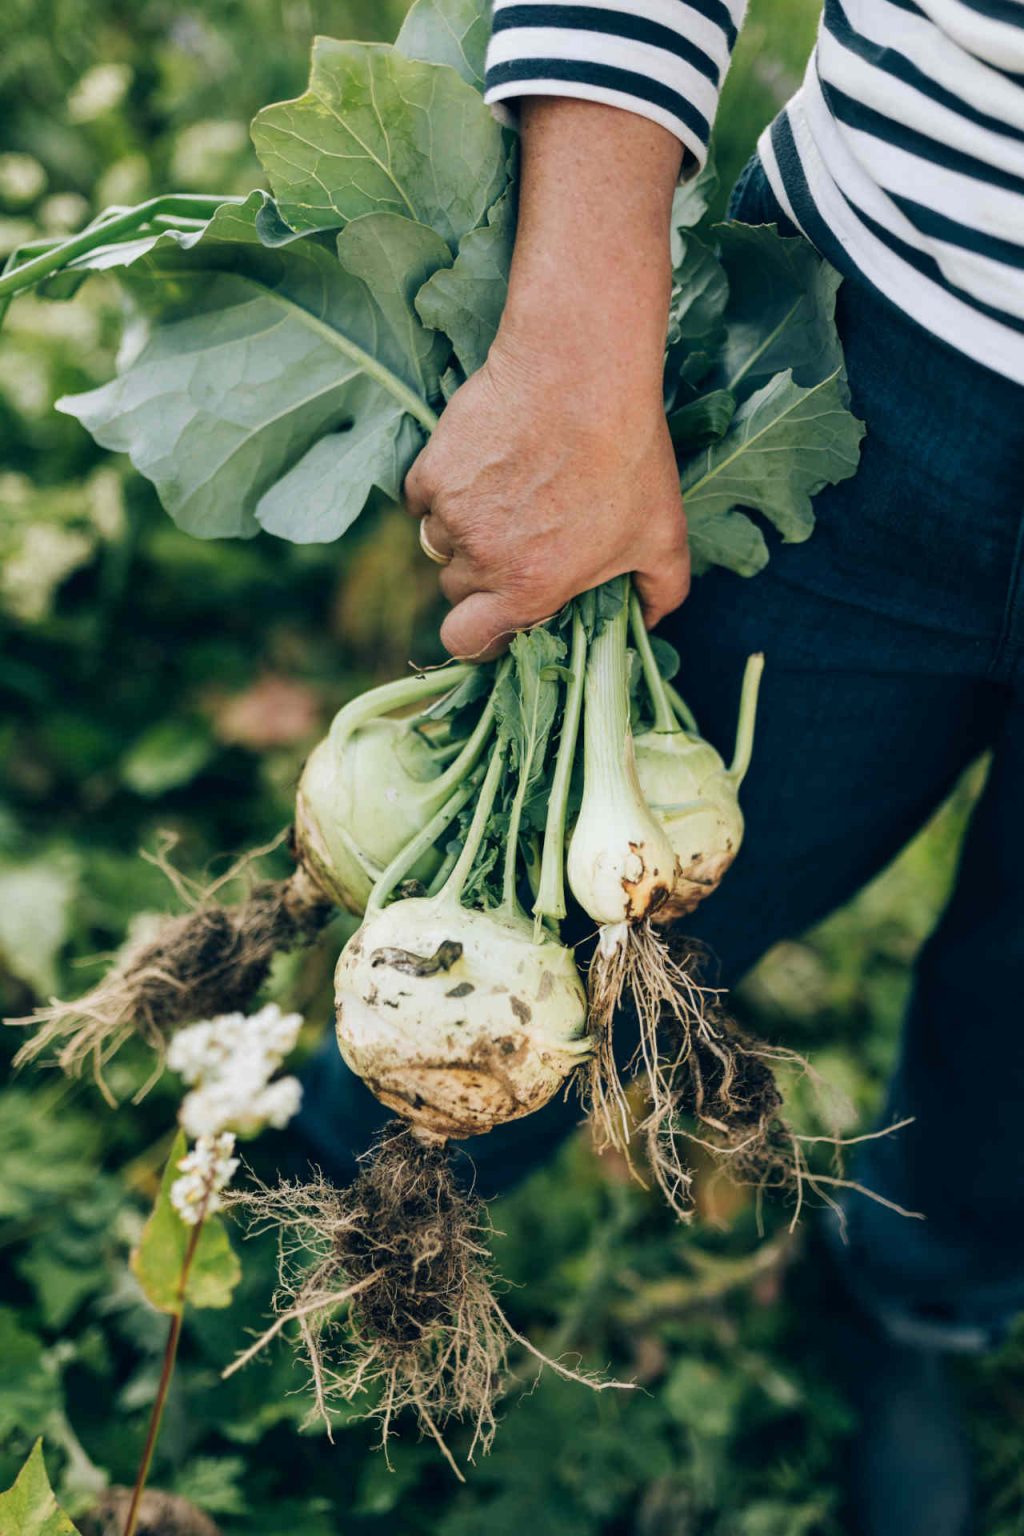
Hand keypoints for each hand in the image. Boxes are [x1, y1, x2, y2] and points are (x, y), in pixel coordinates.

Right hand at [404, 335, 688, 657]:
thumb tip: (652, 623)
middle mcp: (482, 559)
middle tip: (518, 537)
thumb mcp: (664, 533)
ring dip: (462, 528)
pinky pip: (422, 496)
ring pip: (438, 541)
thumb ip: (663, 591)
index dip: (477, 636)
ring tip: (507, 491)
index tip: (494, 617)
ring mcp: (450, 513)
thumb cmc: (628, 454)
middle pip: (456, 589)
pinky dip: (442, 486)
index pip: (466, 642)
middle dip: (481, 574)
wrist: (580, 370)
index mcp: (530, 588)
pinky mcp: (431, 469)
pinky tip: (483, 463)